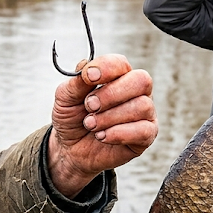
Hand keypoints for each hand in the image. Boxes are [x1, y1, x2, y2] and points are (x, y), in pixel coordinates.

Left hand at [49, 54, 156, 197]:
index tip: (89, 77)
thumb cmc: (72, 118)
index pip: (121, 63)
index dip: (107, 68)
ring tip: (91, 125)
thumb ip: (76, 82)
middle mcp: (135, 91)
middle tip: (89, 106)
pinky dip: (118, 133)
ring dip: (110, 117)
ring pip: (141, 106)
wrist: (71, 149)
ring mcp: (145, 113)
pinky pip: (143, 131)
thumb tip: (86, 65)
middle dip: (111, 94)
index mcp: (117, 76)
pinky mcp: (147, 135)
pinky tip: (102, 136)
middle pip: (141, 80)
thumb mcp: (65, 98)